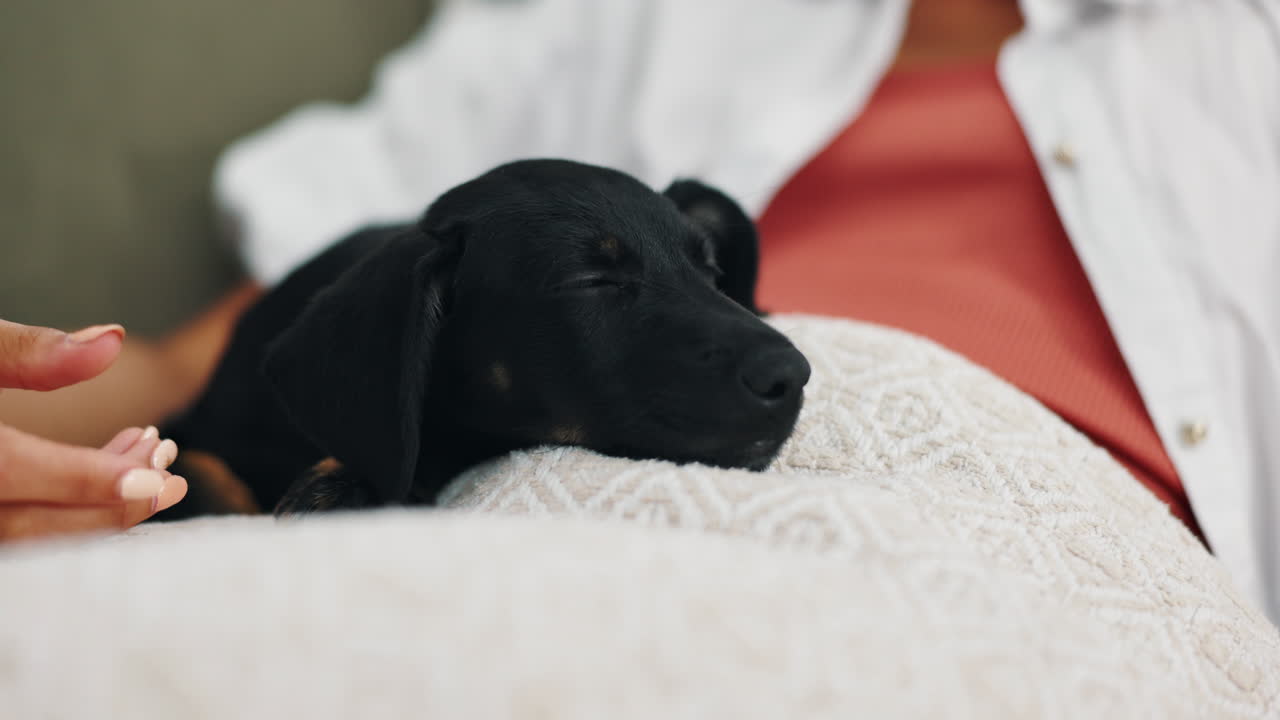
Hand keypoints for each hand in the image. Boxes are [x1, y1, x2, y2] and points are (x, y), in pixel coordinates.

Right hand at [0, 320, 187, 540]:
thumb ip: (26, 349)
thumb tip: (113, 341)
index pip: (15, 472)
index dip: (89, 480)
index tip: (158, 476)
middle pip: (30, 524)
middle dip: (112, 504)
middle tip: (174, 478)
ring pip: (29, 531)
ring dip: (98, 503)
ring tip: (153, 454)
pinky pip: (22, 524)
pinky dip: (69, 503)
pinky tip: (114, 461)